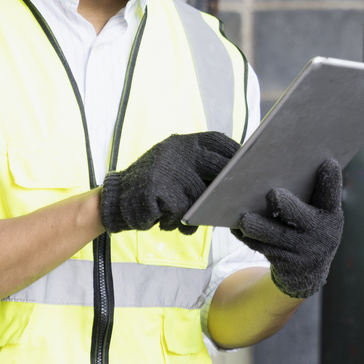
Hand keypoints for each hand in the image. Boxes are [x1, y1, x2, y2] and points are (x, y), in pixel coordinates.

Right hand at [100, 131, 238, 234]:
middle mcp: (178, 151)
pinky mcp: (159, 188)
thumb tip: (236, 177)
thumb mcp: (174, 166)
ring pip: (201, 197)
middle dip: (225, 188)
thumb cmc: (154, 187)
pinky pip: (183, 212)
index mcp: (183, 143)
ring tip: (182, 219)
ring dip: (195, 214)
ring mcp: (169, 169)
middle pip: (219, 168)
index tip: (247, 168)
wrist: (116, 200)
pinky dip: (177, 222)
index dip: (235, 153)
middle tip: (227, 202)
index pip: (218, 141)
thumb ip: (198, 167)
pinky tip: (165, 221)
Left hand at [232, 159, 343, 298]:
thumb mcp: (316, 217)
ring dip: (258, 227)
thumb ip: (307, 197)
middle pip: (298, 215)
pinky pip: (263, 248)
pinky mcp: (286, 265)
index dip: (331, 180)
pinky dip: (248, 238)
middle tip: (273, 194)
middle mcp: (321, 233)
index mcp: (331, 214)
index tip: (327, 162)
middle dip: (285, 204)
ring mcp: (304, 252)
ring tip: (244, 219)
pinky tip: (236, 229)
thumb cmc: (308, 231)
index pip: (331, 194)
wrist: (308, 275)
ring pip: (275, 236)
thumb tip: (273, 171)